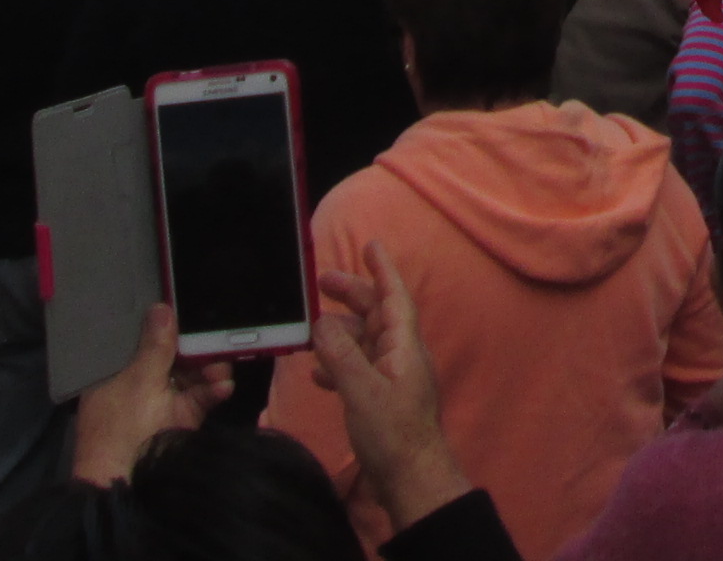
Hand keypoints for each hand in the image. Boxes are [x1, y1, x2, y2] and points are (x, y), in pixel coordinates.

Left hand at [70, 304, 234, 485]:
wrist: (128, 482)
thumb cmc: (122, 427)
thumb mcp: (138, 381)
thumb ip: (155, 345)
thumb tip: (161, 308)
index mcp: (118, 370)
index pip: (144, 338)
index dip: (166, 324)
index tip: (189, 309)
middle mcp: (140, 381)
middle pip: (173, 353)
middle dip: (196, 347)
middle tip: (214, 339)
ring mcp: (162, 400)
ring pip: (192, 372)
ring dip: (210, 368)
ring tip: (220, 370)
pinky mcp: (183, 417)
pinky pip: (202, 395)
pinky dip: (215, 390)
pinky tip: (223, 387)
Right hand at [310, 242, 467, 532]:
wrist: (411, 478)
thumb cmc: (393, 433)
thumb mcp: (361, 390)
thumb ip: (340, 355)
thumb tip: (322, 324)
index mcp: (404, 346)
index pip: (394, 296)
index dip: (382, 269)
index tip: (370, 246)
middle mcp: (401, 355)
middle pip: (377, 314)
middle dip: (353, 296)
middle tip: (323, 282)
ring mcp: (393, 378)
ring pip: (365, 342)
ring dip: (340, 332)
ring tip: (311, 328)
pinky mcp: (382, 399)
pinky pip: (358, 369)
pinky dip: (338, 364)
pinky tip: (317, 372)